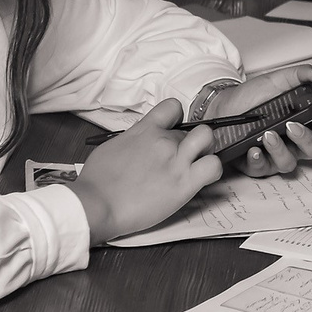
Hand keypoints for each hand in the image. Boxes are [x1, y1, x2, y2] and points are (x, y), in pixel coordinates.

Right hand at [70, 99, 222, 240]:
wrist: (97, 204)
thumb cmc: (97, 181)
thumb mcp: (113, 147)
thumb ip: (134, 139)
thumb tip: (142, 141)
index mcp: (144, 130)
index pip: (172, 107)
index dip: (177, 119)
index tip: (173, 131)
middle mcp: (163, 140)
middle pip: (189, 131)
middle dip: (187, 143)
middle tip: (180, 159)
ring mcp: (176, 160)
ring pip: (208, 138)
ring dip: (206, 149)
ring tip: (196, 163)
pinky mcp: (185, 183)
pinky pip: (214, 166)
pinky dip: (213, 170)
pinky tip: (202, 178)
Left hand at [208, 66, 311, 176]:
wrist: (224, 105)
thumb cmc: (252, 96)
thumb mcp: (276, 80)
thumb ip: (298, 75)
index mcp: (301, 122)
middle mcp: (291, 142)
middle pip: (311, 150)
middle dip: (305, 139)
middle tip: (291, 126)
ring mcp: (275, 155)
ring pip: (288, 163)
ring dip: (280, 150)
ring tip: (267, 134)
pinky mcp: (256, 165)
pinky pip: (262, 169)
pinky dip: (258, 160)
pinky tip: (253, 150)